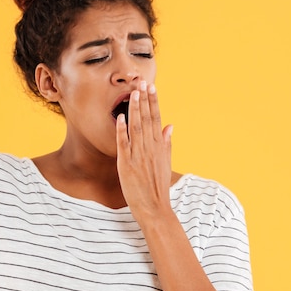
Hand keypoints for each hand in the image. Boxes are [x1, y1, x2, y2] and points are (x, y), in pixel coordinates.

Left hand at [116, 80, 173, 222]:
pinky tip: (120, 117)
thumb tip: (170, 125)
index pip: (157, 119)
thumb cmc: (158, 186)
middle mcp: (150, 148)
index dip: (154, 102)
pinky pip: (123, 144)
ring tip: (133, 93)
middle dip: (145, 100)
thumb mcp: (166, 162)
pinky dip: (122, 130)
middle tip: (142, 82)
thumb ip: (167, 143)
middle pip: (147, 119)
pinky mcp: (126, 165)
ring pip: (136, 128)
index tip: (152, 87)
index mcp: (159, 146)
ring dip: (135, 110)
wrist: (154, 208)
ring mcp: (138, 156)